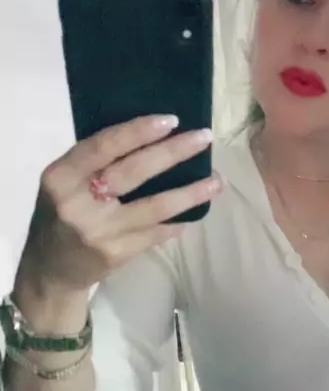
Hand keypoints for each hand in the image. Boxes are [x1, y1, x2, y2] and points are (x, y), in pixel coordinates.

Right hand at [21, 115, 222, 291]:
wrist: (50, 271)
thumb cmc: (59, 215)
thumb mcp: (63, 183)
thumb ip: (93, 163)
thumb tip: (149, 134)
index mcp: (61, 178)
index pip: (103, 146)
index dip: (138, 131)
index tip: (171, 120)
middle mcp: (79, 205)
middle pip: (134, 171)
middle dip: (174, 152)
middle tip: (205, 138)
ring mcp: (101, 232)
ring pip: (155, 207)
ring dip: (191, 192)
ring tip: (217, 180)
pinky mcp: (118, 254)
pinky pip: (157, 232)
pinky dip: (178, 219)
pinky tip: (196, 210)